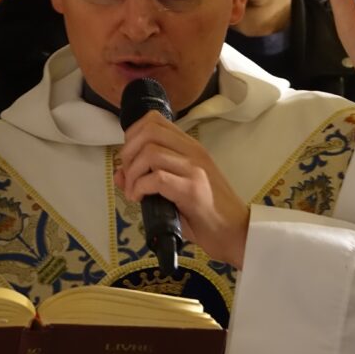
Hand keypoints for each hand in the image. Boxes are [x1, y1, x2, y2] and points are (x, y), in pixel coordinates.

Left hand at [114, 111, 248, 267]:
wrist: (236, 233)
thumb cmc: (207, 213)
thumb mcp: (176, 191)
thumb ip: (148, 178)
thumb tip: (118, 173)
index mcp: (190, 147)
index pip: (155, 120)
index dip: (132, 134)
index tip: (129, 158)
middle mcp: (193, 152)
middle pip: (149, 131)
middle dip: (128, 152)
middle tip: (128, 176)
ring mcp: (194, 169)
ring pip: (150, 153)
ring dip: (132, 173)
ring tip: (133, 191)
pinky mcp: (193, 189)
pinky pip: (156, 177)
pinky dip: (140, 187)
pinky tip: (140, 199)